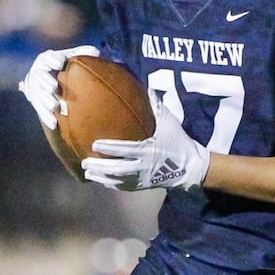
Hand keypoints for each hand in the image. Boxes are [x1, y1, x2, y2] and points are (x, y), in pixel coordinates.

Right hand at [19, 44, 97, 129]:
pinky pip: (39, 109)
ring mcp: (35, 88)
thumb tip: (95, 52)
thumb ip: (84, 53)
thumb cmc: (69, 66)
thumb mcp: (75, 58)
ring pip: (37, 94)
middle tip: (53, 87)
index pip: (47, 57)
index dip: (52, 59)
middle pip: (39, 76)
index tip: (59, 64)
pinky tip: (53, 124)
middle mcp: (38, 72)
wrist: (57, 84)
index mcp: (47, 59)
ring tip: (54, 107)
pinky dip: (46, 116)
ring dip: (44, 100)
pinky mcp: (36, 102)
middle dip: (45, 81)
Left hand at [81, 96, 210, 191]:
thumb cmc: (178, 141)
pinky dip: (110, 184)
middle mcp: (144, 166)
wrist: (189, 167)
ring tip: (87, 171)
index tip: (95, 144)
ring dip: (101, 177)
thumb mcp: (169, 122)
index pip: (125, 150)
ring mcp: (142, 178)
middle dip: (100, 166)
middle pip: (117, 169)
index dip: (110, 148)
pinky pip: (123, 187)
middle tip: (85, 161)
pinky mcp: (143, 186)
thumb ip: (156, 106)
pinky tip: (100, 179)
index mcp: (149, 150)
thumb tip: (146, 87)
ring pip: (118, 180)